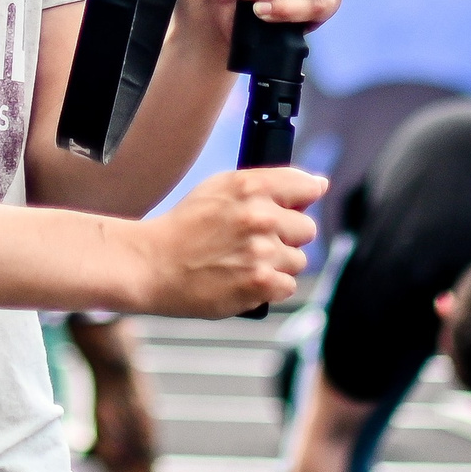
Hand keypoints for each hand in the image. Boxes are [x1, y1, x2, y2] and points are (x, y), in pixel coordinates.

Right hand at [134, 165, 325, 315]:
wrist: (153, 264)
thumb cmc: (185, 226)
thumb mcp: (220, 187)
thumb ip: (267, 183)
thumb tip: (317, 185)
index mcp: (251, 187)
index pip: (306, 187)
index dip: (302, 200)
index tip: (294, 208)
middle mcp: (260, 217)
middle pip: (307, 229)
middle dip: (286, 237)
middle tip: (255, 243)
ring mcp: (261, 252)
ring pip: (298, 261)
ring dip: (277, 265)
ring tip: (244, 263)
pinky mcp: (259, 284)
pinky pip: (287, 286)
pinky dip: (269, 288)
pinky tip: (244, 280)